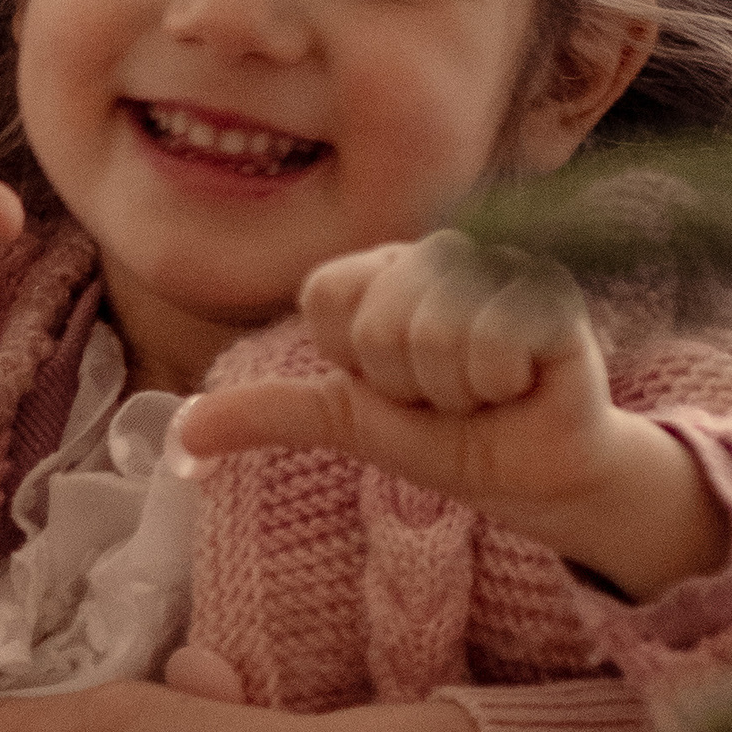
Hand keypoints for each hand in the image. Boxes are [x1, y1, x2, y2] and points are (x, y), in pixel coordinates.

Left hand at [178, 231, 729, 601]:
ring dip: (458, 390)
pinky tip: (523, 383)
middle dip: (409, 385)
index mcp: (385, 270)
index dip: (355, 363)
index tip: (392, 386)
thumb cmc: (450, 438)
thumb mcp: (347, 422)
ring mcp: (497, 265)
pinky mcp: (550, 291)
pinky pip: (494, 338)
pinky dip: (502, 384)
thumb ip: (268, 414)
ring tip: (485, 391)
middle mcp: (440, 253)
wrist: (535, 477)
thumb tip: (182, 436)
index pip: (326, 298)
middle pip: (379, 321)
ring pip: (434, 331)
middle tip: (447, 396)